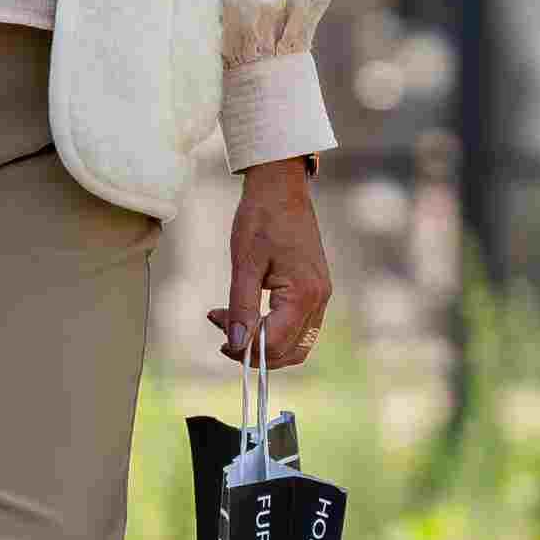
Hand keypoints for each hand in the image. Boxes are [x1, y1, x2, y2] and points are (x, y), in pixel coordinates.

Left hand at [211, 159, 333, 367]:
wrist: (282, 187)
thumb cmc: (262, 218)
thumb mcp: (245, 263)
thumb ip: (241, 306)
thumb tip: (236, 344)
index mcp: (303, 293)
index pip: (274, 343)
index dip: (245, 349)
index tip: (219, 335)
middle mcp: (319, 299)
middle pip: (290, 352)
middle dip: (254, 351)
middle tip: (222, 332)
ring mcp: (320, 295)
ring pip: (297, 344)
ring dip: (265, 344)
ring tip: (232, 324)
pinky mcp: (315, 290)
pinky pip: (299, 327)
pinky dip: (275, 331)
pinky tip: (249, 315)